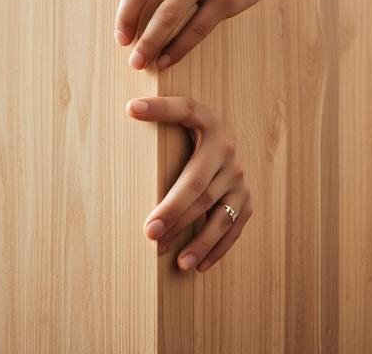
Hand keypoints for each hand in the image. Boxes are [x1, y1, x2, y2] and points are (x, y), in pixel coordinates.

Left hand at [112, 0, 294, 69]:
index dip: (125, 14)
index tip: (120, 34)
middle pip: (157, 10)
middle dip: (140, 39)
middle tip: (132, 59)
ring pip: (176, 23)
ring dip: (157, 48)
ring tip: (147, 64)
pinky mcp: (230, 0)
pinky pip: (200, 30)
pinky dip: (182, 47)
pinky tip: (170, 58)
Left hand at [126, 95, 252, 271]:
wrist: (226, 145)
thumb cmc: (187, 137)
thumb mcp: (178, 123)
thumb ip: (158, 116)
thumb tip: (126, 107)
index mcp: (207, 121)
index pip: (183, 110)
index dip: (160, 109)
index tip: (131, 107)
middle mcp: (225, 148)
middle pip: (197, 183)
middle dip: (173, 209)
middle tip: (150, 232)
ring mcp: (238, 176)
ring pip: (217, 213)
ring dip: (197, 240)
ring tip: (175, 260)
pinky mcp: (246, 199)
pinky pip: (232, 228)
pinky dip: (215, 248)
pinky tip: (197, 265)